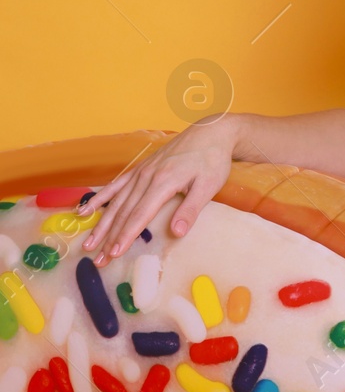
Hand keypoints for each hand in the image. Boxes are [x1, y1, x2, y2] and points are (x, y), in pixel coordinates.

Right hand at [79, 117, 238, 265]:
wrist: (211, 131)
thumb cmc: (212, 160)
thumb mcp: (209, 185)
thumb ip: (190, 209)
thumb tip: (176, 233)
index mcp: (163, 182)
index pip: (139, 215)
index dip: (125, 236)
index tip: (114, 254)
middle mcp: (146, 177)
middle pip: (123, 212)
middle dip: (109, 238)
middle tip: (98, 260)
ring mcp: (141, 172)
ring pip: (116, 202)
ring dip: (101, 224)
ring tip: (88, 244)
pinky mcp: (141, 168)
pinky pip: (115, 185)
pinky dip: (99, 198)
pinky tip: (84, 210)